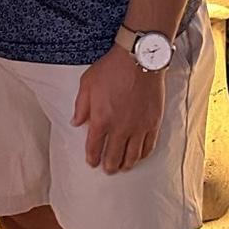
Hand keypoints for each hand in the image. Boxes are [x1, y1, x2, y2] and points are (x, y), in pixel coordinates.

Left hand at [72, 45, 165, 174]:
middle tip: (107, 169)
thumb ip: (80, 106)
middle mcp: (120, 128)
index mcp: (101, 119)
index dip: (92, 158)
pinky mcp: (153, 123)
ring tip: (123, 167)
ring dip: (126, 164)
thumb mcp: (87, 83)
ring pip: (132, 156)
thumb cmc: (112, 68)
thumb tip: (76, 123)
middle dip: (109, 166)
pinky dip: (142, 155)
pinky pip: (148, 146)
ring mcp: (138, 127)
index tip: (92, 162)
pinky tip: (139, 156)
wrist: (139, 59)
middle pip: (114, 157)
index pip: (94, 147)